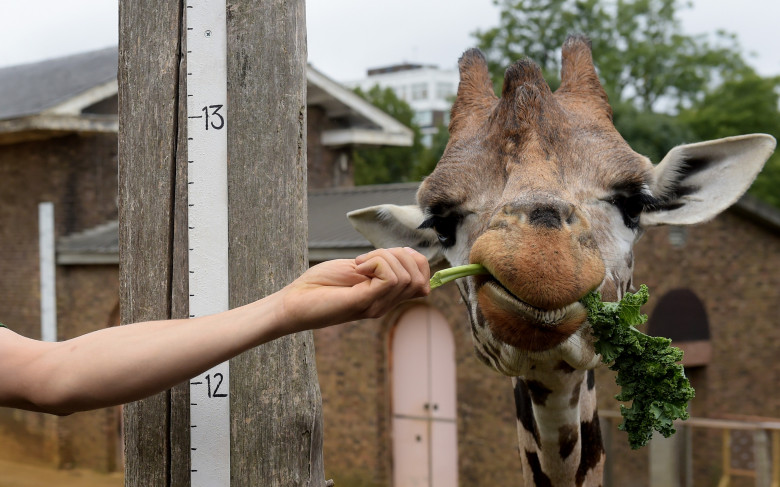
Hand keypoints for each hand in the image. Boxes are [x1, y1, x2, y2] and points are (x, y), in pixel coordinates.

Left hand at [277, 248, 429, 331]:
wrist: (293, 301)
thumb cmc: (319, 284)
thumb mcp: (357, 268)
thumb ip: (380, 265)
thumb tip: (408, 253)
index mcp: (385, 296)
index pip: (424, 282)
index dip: (415, 261)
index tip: (386, 253)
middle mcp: (385, 304)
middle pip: (420, 278)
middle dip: (400, 256)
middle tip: (370, 257)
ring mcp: (376, 306)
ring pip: (406, 276)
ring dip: (385, 257)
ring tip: (360, 263)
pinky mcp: (363, 303)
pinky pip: (390, 278)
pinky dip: (376, 262)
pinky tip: (357, 266)